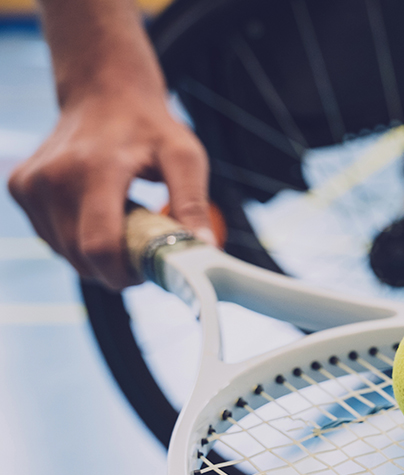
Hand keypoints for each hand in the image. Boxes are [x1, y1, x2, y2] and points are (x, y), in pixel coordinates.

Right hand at [8, 92, 212, 289]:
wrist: (103, 91)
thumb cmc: (149, 127)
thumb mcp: (184, 157)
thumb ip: (193, 203)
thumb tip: (204, 248)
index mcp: (96, 169)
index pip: (99, 245)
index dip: (123, 273)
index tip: (145, 273)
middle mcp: (54, 177)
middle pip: (79, 256)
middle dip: (112, 268)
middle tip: (139, 250)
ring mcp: (30, 182)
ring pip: (62, 251)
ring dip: (93, 253)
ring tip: (119, 222)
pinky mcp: (20, 187)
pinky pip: (48, 236)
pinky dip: (73, 238)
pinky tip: (95, 212)